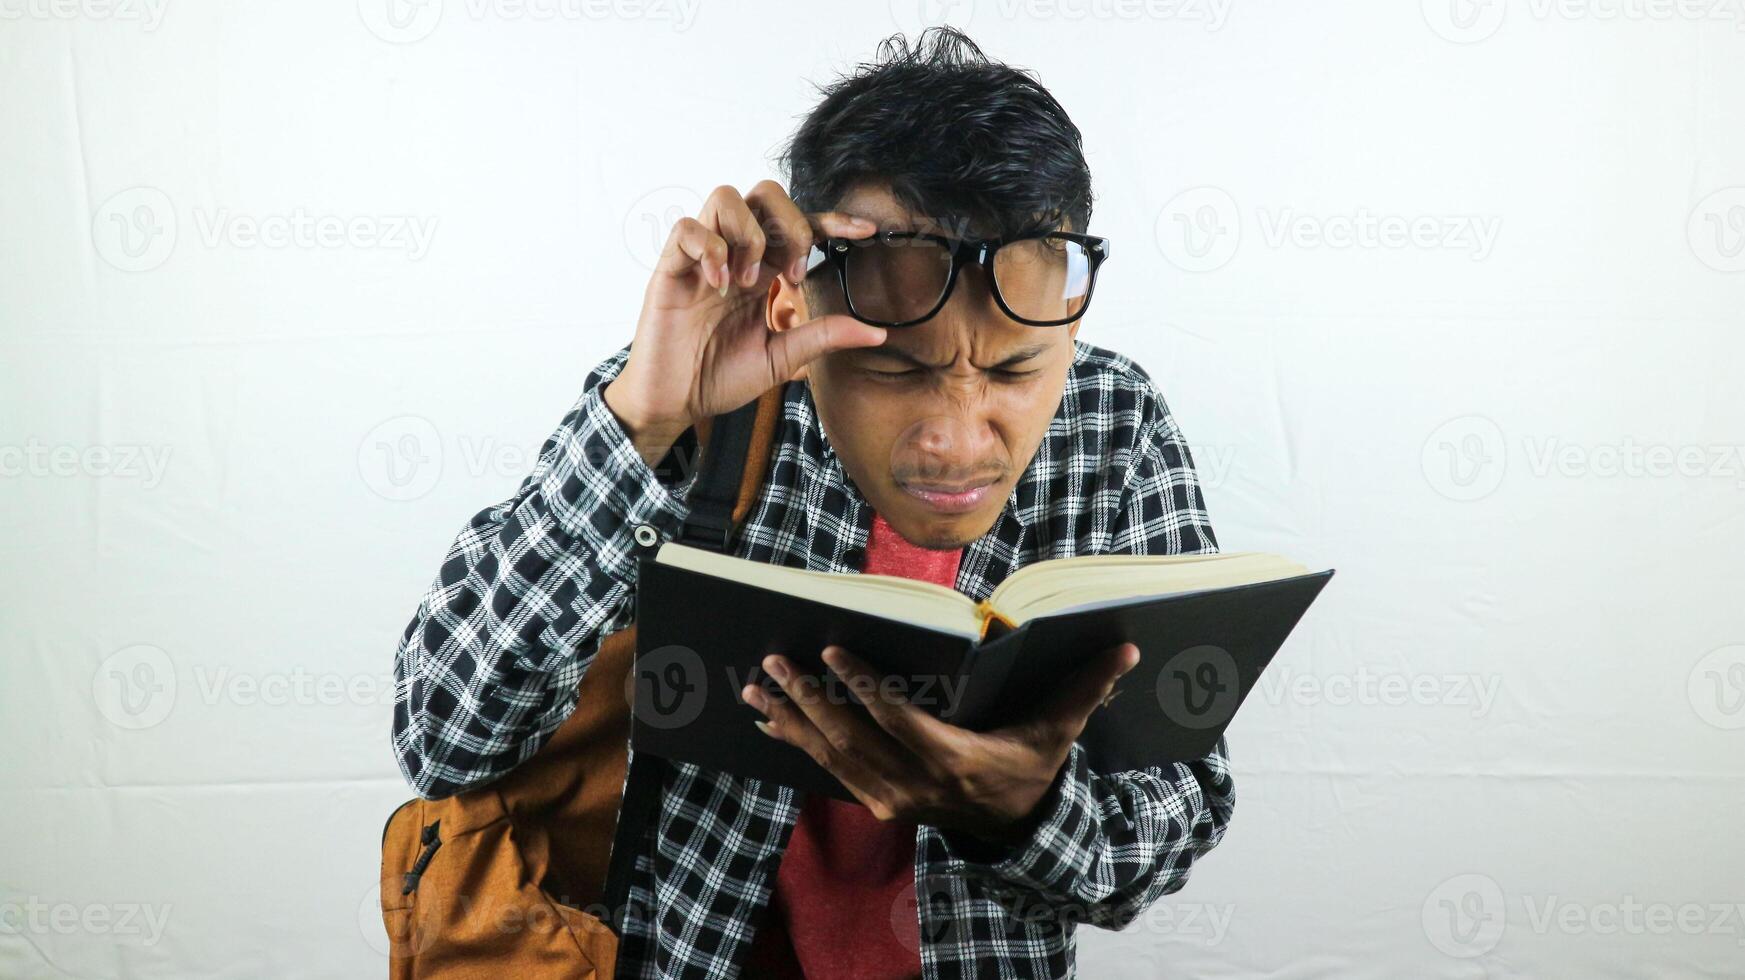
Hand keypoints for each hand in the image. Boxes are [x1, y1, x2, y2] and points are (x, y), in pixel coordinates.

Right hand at [604, 181, 887, 462]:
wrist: (674, 403)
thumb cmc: (719, 377)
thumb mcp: (781, 359)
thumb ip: (822, 337)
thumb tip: (877, 334)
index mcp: (764, 271)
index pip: (800, 226)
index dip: (832, 220)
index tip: (867, 230)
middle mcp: (734, 255)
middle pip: (765, 194)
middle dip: (790, 223)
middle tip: (790, 273)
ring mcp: (701, 258)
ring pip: (726, 197)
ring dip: (748, 234)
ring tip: (746, 281)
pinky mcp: (670, 268)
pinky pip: (688, 229)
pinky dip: (709, 248)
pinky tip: (718, 284)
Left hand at [741, 642, 1140, 843]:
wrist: (1017, 831)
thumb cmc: (1032, 768)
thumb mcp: (1058, 732)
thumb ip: (1085, 690)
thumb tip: (1127, 649)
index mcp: (955, 760)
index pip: (899, 720)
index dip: (863, 688)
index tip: (832, 652)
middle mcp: (916, 784)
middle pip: (852, 737)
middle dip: (809, 697)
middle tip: (776, 659)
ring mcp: (892, 797)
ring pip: (831, 754)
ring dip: (791, 717)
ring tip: (757, 683)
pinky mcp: (877, 802)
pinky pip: (829, 769)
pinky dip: (796, 741)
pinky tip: (766, 716)